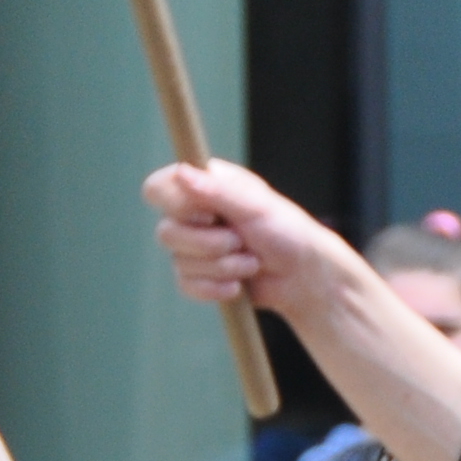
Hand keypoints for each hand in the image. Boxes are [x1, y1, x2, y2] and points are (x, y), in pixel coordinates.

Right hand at [144, 159, 348, 323]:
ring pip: (179, 262)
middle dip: (209, 244)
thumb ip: (216, 191)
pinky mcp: (198, 276)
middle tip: (242, 241)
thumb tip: (181, 172)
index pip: (157, 189)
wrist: (303, 277)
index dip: (175, 205)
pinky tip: (238, 285)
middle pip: (165, 233)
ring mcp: (193, 246)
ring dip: (222, 267)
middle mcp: (193, 214)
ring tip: (252, 262)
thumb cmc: (287, 231)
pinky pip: (187, 285)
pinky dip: (215, 288)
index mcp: (203, 186)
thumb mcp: (255, 206)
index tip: (208, 215)